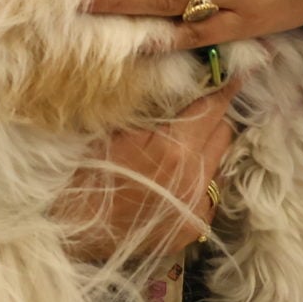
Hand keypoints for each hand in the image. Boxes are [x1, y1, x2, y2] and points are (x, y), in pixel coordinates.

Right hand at [58, 82, 240, 260]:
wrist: (67, 228)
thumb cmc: (81, 171)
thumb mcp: (113, 128)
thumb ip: (151, 107)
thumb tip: (177, 80)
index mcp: (172, 149)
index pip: (212, 108)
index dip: (223, 87)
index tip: (234, 72)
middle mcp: (192, 180)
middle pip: (222, 134)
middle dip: (214, 116)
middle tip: (202, 104)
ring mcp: (195, 208)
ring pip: (219, 164)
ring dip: (207, 150)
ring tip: (186, 141)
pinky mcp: (192, 229)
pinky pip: (210, 194)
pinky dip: (200, 181)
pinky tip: (177, 177)